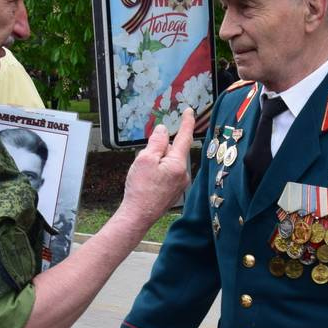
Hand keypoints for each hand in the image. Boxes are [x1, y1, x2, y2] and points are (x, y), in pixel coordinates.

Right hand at [119, 109, 195, 229]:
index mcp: (178, 164)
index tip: (189, 112)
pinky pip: (167, 174)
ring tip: (144, 176)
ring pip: (169, 163)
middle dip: (159, 150)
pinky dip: (158, 173)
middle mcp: (183, 174)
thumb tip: (164, 130)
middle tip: (144, 162)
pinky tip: (147, 182)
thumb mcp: (145, 159)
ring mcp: (180, 184)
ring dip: (157, 163)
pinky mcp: (174, 191)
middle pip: (173, 151)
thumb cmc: (140, 190)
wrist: (138, 216)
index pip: (185, 137)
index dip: (186, 122)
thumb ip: (156, 142)